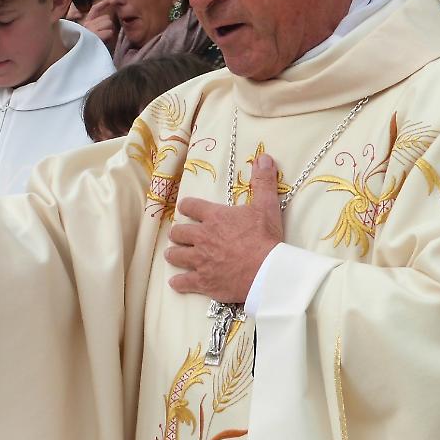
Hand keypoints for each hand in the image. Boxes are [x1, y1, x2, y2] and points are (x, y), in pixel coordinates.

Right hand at [83, 0, 117, 50]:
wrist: (79, 59)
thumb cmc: (87, 48)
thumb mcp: (91, 35)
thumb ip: (97, 25)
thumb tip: (108, 18)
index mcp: (85, 24)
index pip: (94, 10)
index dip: (102, 5)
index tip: (109, 1)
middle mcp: (86, 25)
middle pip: (106, 18)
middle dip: (107, 27)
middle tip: (102, 37)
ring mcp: (90, 30)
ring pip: (109, 23)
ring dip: (108, 32)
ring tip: (102, 41)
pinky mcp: (94, 36)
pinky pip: (109, 32)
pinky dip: (108, 37)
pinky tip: (103, 42)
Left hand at [164, 153, 282, 302]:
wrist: (267, 271)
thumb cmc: (266, 238)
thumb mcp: (267, 206)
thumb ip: (263, 182)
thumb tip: (264, 157)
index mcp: (214, 217)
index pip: (191, 206)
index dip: (187, 206)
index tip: (186, 208)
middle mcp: (201, 237)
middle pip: (179, 232)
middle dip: (179, 233)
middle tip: (180, 235)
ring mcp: (199, 261)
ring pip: (175, 255)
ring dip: (174, 254)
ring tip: (173, 255)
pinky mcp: (202, 282)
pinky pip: (182, 282)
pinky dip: (178, 282)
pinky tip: (176, 282)